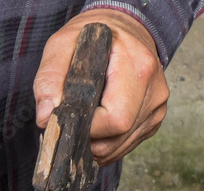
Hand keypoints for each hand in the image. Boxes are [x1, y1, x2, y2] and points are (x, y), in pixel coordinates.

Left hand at [34, 9, 168, 164]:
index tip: (67, 119)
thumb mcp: (62, 45)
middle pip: (117, 138)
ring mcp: (156, 107)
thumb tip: (46, 116)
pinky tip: (94, 126)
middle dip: (86, 140)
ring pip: (120, 147)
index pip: (115, 120)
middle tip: (68, 123)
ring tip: (80, 122)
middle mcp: (154, 90)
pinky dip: (105, 144)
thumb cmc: (92, 38)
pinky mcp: (152, 119)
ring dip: (94, 144)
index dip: (85, 128)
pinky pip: (125, 145)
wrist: (122, 30)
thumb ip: (49, 79)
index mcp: (138, 68)